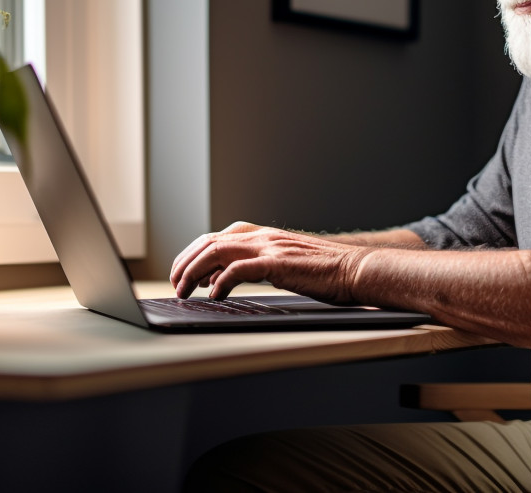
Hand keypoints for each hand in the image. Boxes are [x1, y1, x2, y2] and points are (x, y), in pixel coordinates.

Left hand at [169, 222, 370, 303]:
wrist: (355, 270)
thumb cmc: (325, 272)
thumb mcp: (285, 264)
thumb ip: (258, 266)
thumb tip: (225, 280)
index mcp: (264, 234)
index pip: (217, 236)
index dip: (194, 253)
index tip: (183, 271)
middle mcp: (263, 236)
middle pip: (209, 241)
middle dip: (185, 262)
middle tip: (174, 283)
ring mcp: (269, 247)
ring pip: (216, 252)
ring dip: (193, 272)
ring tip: (184, 290)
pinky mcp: (277, 263)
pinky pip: (238, 269)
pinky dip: (220, 282)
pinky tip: (214, 295)